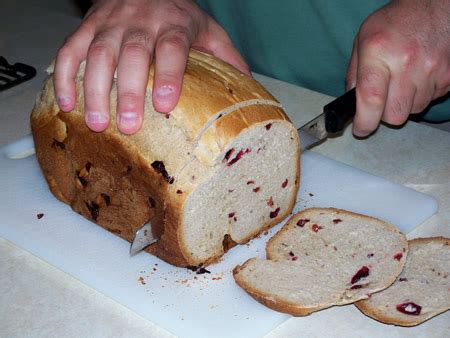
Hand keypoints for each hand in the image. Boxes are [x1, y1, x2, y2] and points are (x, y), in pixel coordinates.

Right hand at [54, 0, 249, 133]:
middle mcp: (140, 22)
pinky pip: (70, 49)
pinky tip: (67, 103)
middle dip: (129, 92)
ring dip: (95, 90)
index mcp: (174, 24)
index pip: (171, 48)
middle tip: (128, 126)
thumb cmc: (177, 14)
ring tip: (96, 123)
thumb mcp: (207, 29)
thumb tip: (248, 87)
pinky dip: (65, 76)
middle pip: (132, 55)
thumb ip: (226, 56)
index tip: (165, 104)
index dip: (168, 75)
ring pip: (98, 54)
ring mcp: (110, 24)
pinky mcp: (88, 27)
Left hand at [346, 0, 449, 136]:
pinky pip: (430, 101)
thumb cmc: (394, 23)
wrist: (435, 5)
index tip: (361, 129)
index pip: (371, 99)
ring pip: (413, 111)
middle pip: (394, 115)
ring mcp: (431, 69)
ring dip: (404, 104)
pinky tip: (418, 77)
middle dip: (384, 114)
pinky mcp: (449, 75)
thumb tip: (351, 105)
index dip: (364, 122)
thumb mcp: (362, 41)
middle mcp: (406, 62)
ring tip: (402, 81)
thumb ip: (354, 74)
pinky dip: (421, 95)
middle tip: (382, 100)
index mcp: (379, 52)